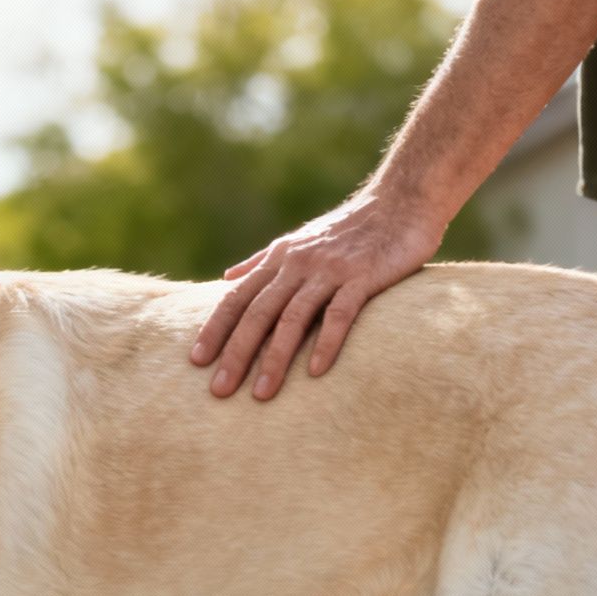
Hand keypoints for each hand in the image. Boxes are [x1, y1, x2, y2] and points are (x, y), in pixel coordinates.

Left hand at [191, 192, 442, 399]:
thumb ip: (262, 261)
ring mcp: (329, 270)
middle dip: (236, 353)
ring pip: (292, 318)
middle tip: (219, 390)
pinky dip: (326, 343)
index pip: (237, 298)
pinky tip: (315, 373)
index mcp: (280, 260)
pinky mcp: (363, 277)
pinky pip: (339, 314)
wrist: (401, 201)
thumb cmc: (350, 228)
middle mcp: (298, 265)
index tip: (195, 361)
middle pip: (257, 313)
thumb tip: (228, 277)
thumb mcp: (299, 241)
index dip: (215, 329)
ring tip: (261, 394)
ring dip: (275, 358)